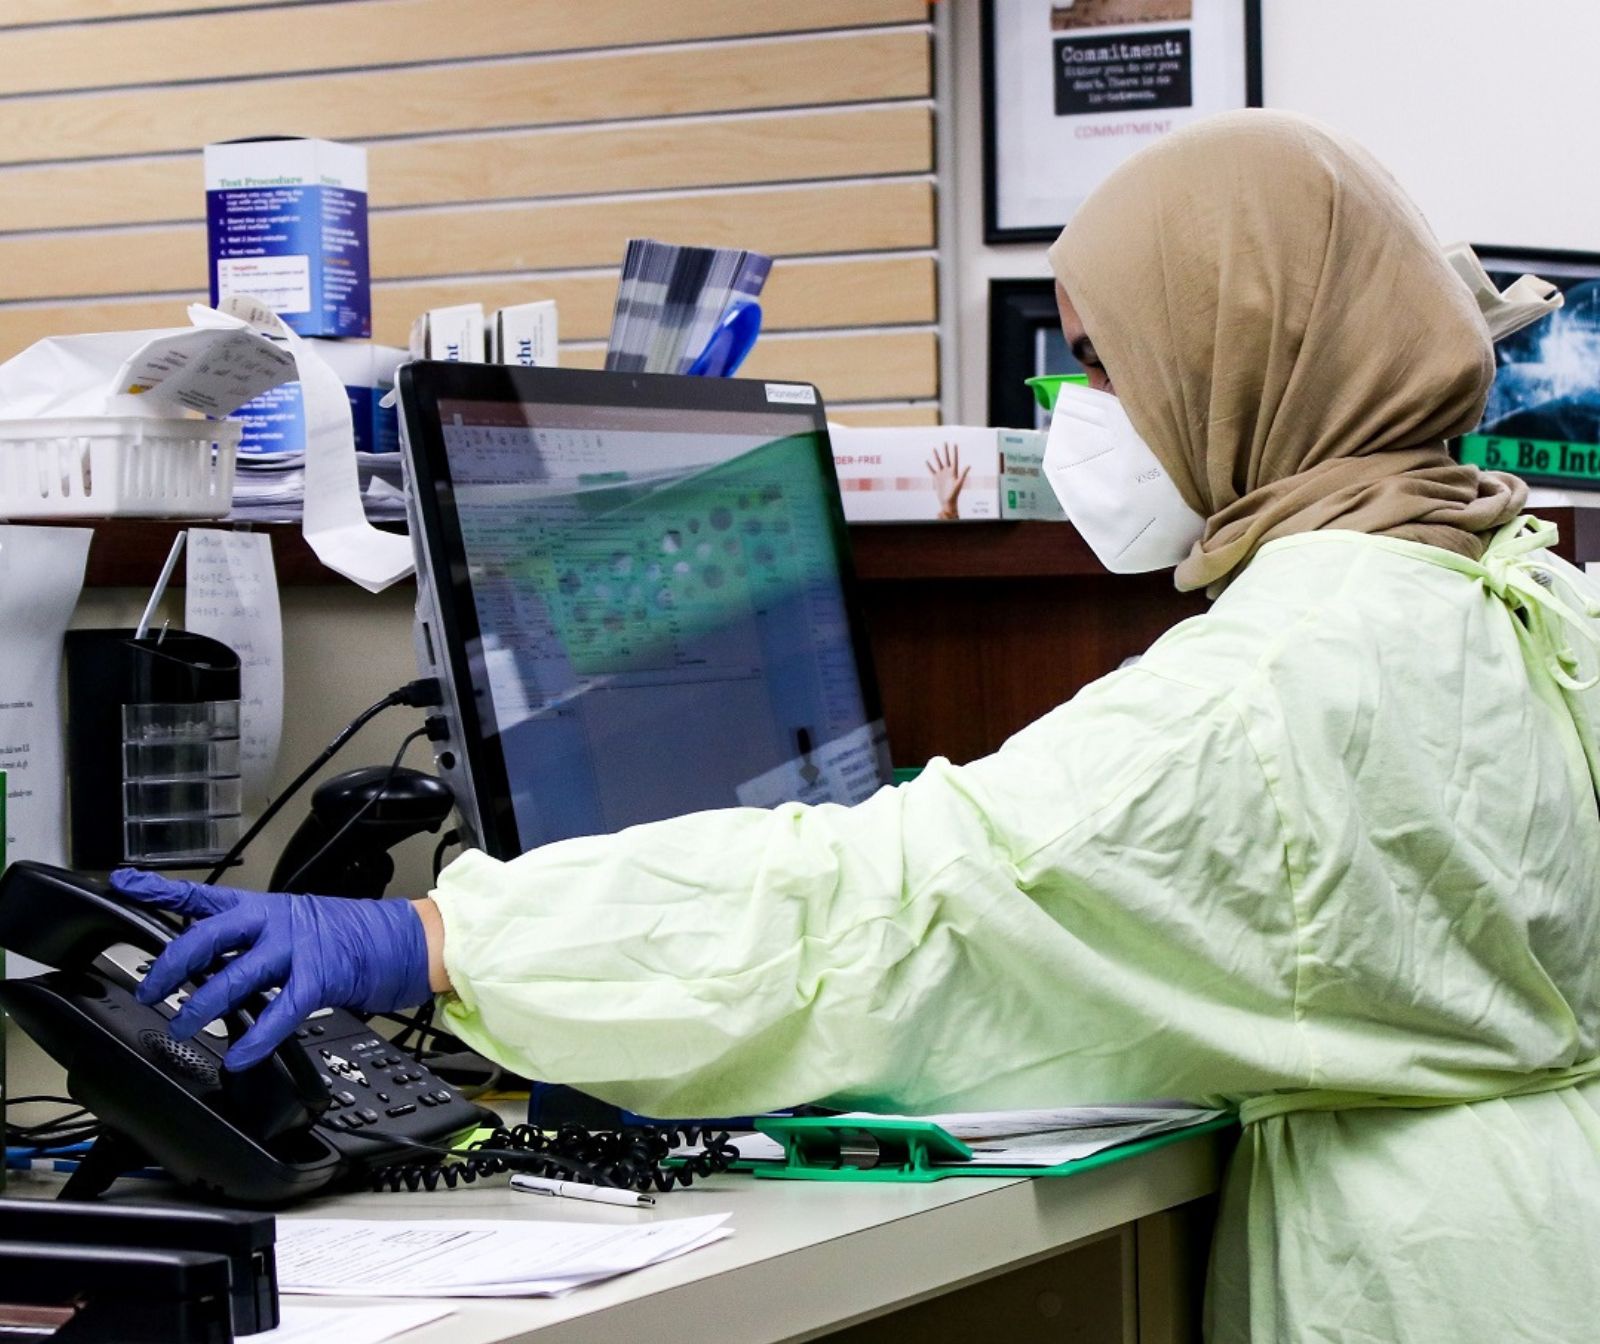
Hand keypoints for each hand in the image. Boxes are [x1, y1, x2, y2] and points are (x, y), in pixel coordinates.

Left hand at [110, 870, 432, 1070]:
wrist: (406, 939)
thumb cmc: (352, 935)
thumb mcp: (296, 926)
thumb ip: (255, 943)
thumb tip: (212, 968)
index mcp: (265, 908)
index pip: (204, 896)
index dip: (160, 890)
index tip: (123, 884)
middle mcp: (275, 922)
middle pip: (208, 935)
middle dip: (172, 963)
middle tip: (151, 988)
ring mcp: (297, 948)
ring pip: (236, 975)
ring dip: (203, 1004)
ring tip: (184, 1025)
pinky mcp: (320, 977)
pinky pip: (279, 1011)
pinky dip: (256, 1038)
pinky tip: (240, 1055)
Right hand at [926, 442, 970, 520]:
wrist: (948, 501)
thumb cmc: (955, 493)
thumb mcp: (959, 483)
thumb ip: (963, 473)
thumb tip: (969, 465)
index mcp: (954, 472)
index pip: (954, 459)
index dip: (954, 452)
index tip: (954, 444)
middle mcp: (948, 472)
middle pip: (946, 459)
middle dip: (945, 451)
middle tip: (945, 442)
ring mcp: (941, 475)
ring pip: (938, 463)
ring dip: (936, 456)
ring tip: (934, 448)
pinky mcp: (936, 479)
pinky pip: (932, 470)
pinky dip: (929, 466)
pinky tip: (927, 461)